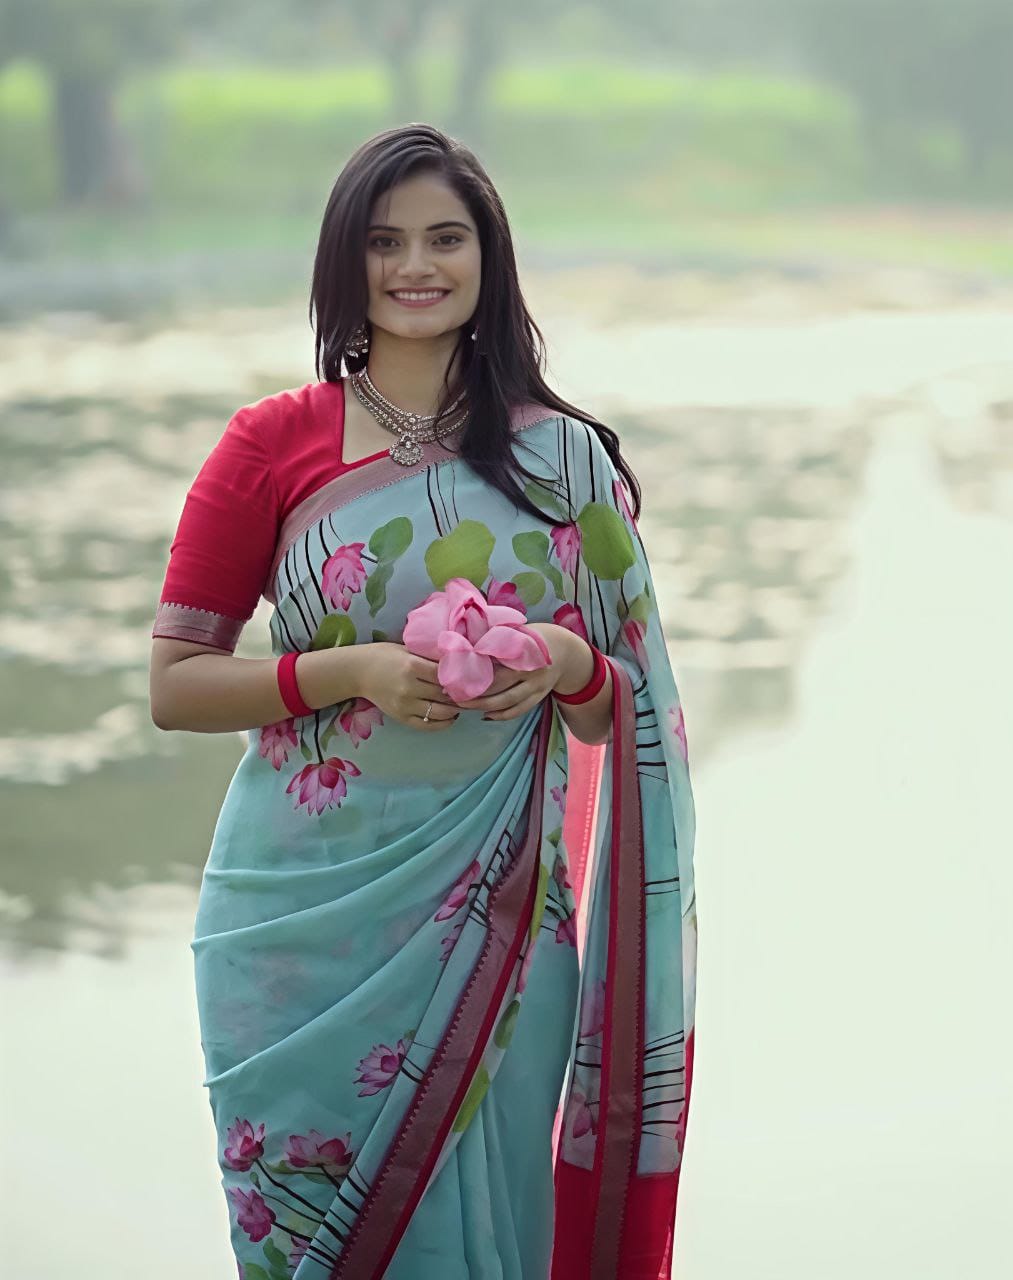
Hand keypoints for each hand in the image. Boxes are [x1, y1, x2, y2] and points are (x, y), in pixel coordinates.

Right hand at [361, 642, 461, 731]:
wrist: (358, 672)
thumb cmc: (385, 656)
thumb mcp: (408, 649)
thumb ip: (430, 656)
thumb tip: (459, 661)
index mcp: (411, 666)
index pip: (445, 674)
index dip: (461, 677)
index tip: (470, 676)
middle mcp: (409, 687)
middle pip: (445, 694)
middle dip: (462, 694)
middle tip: (472, 691)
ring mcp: (404, 704)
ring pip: (440, 712)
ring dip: (455, 710)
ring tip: (462, 704)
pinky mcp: (401, 717)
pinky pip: (427, 725)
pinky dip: (443, 723)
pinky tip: (450, 717)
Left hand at [453, 623, 589, 721]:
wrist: (566, 651)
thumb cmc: (534, 638)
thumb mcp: (518, 632)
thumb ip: (497, 637)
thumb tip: (466, 643)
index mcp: (523, 652)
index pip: (494, 665)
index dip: (472, 672)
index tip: (453, 676)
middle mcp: (530, 671)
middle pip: (498, 686)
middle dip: (474, 693)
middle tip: (452, 695)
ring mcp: (536, 687)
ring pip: (507, 702)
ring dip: (484, 706)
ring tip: (464, 706)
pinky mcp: (539, 697)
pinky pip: (519, 710)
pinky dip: (502, 715)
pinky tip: (485, 715)